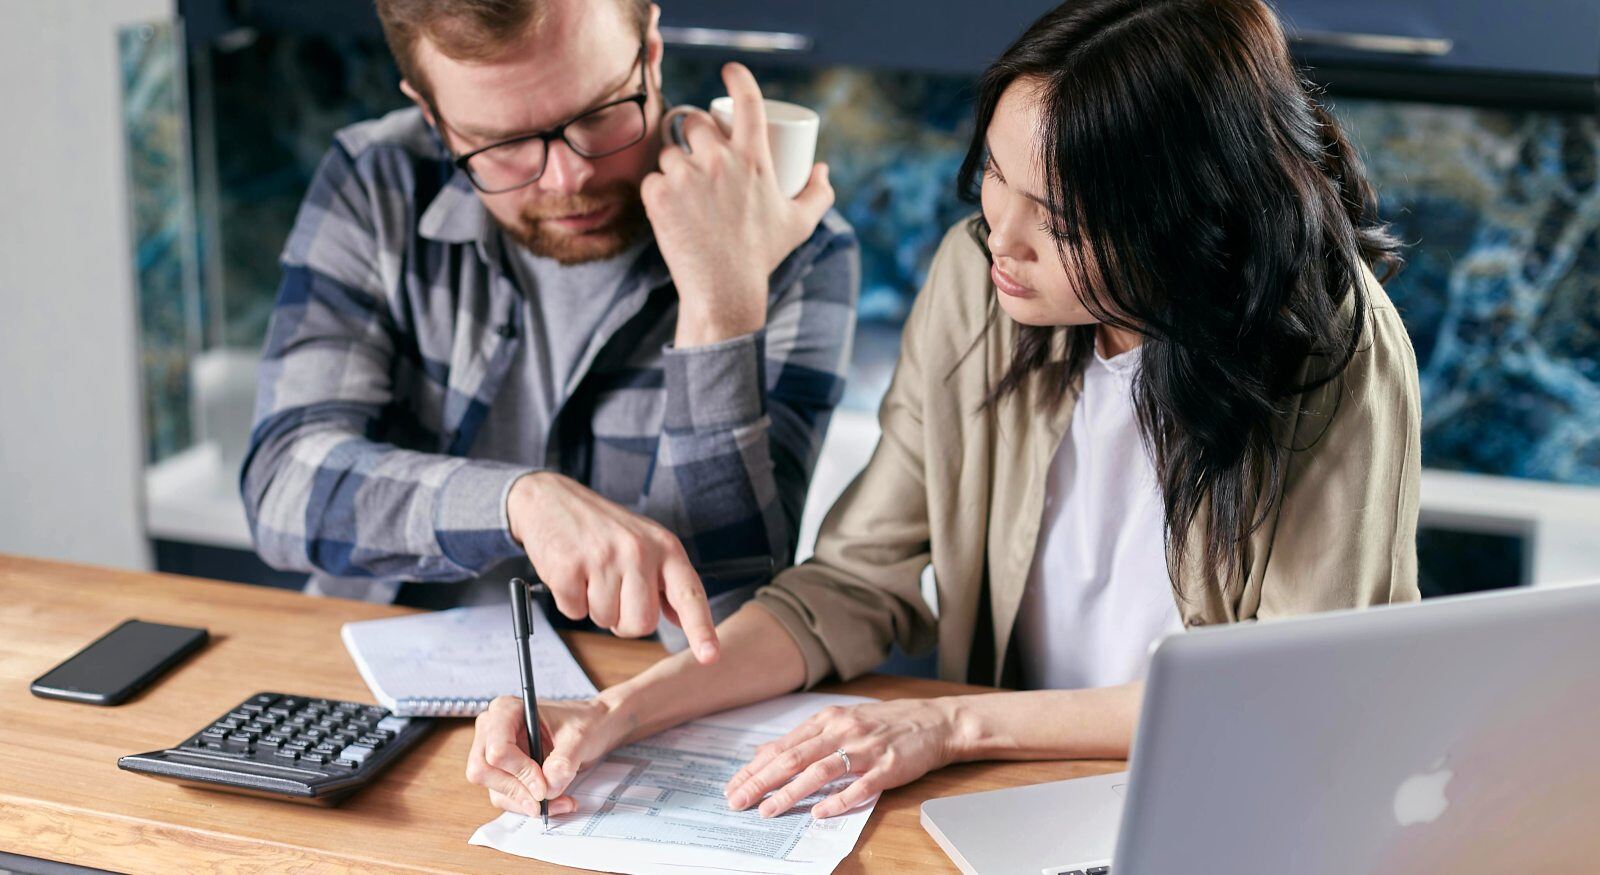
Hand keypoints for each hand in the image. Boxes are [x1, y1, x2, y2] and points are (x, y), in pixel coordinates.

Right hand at [466, 695, 626, 815]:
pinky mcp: (502, 771)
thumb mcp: (579, 737)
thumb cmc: (584, 722)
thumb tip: (548, 787)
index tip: (544, 786)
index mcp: (506, 710)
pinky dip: (528, 804)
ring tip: (561, 801)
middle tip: (546, 800)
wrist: (592, 728)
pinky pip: (505, 797)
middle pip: (484, 771)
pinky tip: (555, 801)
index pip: (497, 749)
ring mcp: (493, 751)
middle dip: (517, 790)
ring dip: (525, 802)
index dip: (520, 772)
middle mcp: (492, 729)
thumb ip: (564, 761)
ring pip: (494, 789)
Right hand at [507, 471, 718, 662]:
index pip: (689, 594)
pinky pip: (575, 613)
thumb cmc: (603, 528)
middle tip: (613, 592)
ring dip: (595, 608)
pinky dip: (570, 602)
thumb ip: (666, 581)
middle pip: (642, 623)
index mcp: (665, 548)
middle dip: (624, 621)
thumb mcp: (646, 543)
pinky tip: (572, 573)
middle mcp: (639, 551)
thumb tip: (681, 620)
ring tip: (591, 575)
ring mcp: (603, 558)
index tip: (710, 656)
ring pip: (606, 621)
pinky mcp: (569, 566)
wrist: (551, 499)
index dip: (701, 629)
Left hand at [642, 62, 834, 346]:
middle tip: (698, 156)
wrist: (724, 290)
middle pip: (695, 122)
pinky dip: (658, 191)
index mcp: (753, 158)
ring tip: (685, 191)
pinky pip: (652, 179)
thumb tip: (821, 169)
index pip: (747, 101)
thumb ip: (818, 194)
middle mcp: (718, 160)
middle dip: (695, 133)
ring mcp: (686, 176)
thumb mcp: (799, 224)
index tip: (730, 71)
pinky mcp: (658, 195)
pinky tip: (668, 208)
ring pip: (670, 152)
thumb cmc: (763, 256)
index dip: (738, 77)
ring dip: (674, 165)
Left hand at [723, 698, 961, 819]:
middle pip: (793, 758)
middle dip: (761, 782)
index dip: (755, 768)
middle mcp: (842, 730)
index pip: (782, 747)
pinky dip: (838, 800)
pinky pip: (860, 786)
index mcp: (827, 720)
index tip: (732, 786)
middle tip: (737, 801)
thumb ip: (803, 738)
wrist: (934, 721)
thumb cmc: (885, 723)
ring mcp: (864, 749)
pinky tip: (819, 813)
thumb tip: (764, 753)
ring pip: (820, 771)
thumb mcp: (840, 721)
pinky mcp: (887, 767)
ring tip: (768, 810)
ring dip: (790, 792)